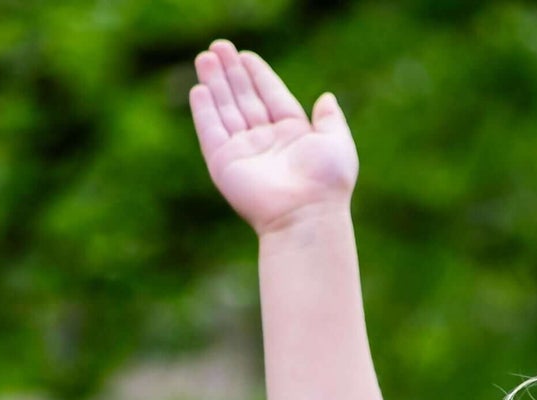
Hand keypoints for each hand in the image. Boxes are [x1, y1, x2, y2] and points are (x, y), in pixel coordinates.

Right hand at [190, 40, 357, 233]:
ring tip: (206, 57)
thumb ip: (331, 120)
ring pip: (226, 110)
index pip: (271, 96)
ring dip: (215, 84)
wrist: (305, 216)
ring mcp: (244, 153)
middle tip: (219, 46)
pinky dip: (205, 111)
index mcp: (292, 134)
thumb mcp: (337, 143)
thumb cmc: (326, 182)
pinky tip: (200, 89)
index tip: (245, 55)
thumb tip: (327, 97)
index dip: (258, 75)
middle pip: (245, 99)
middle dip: (232, 73)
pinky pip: (211, 132)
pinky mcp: (224, 164)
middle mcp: (267, 143)